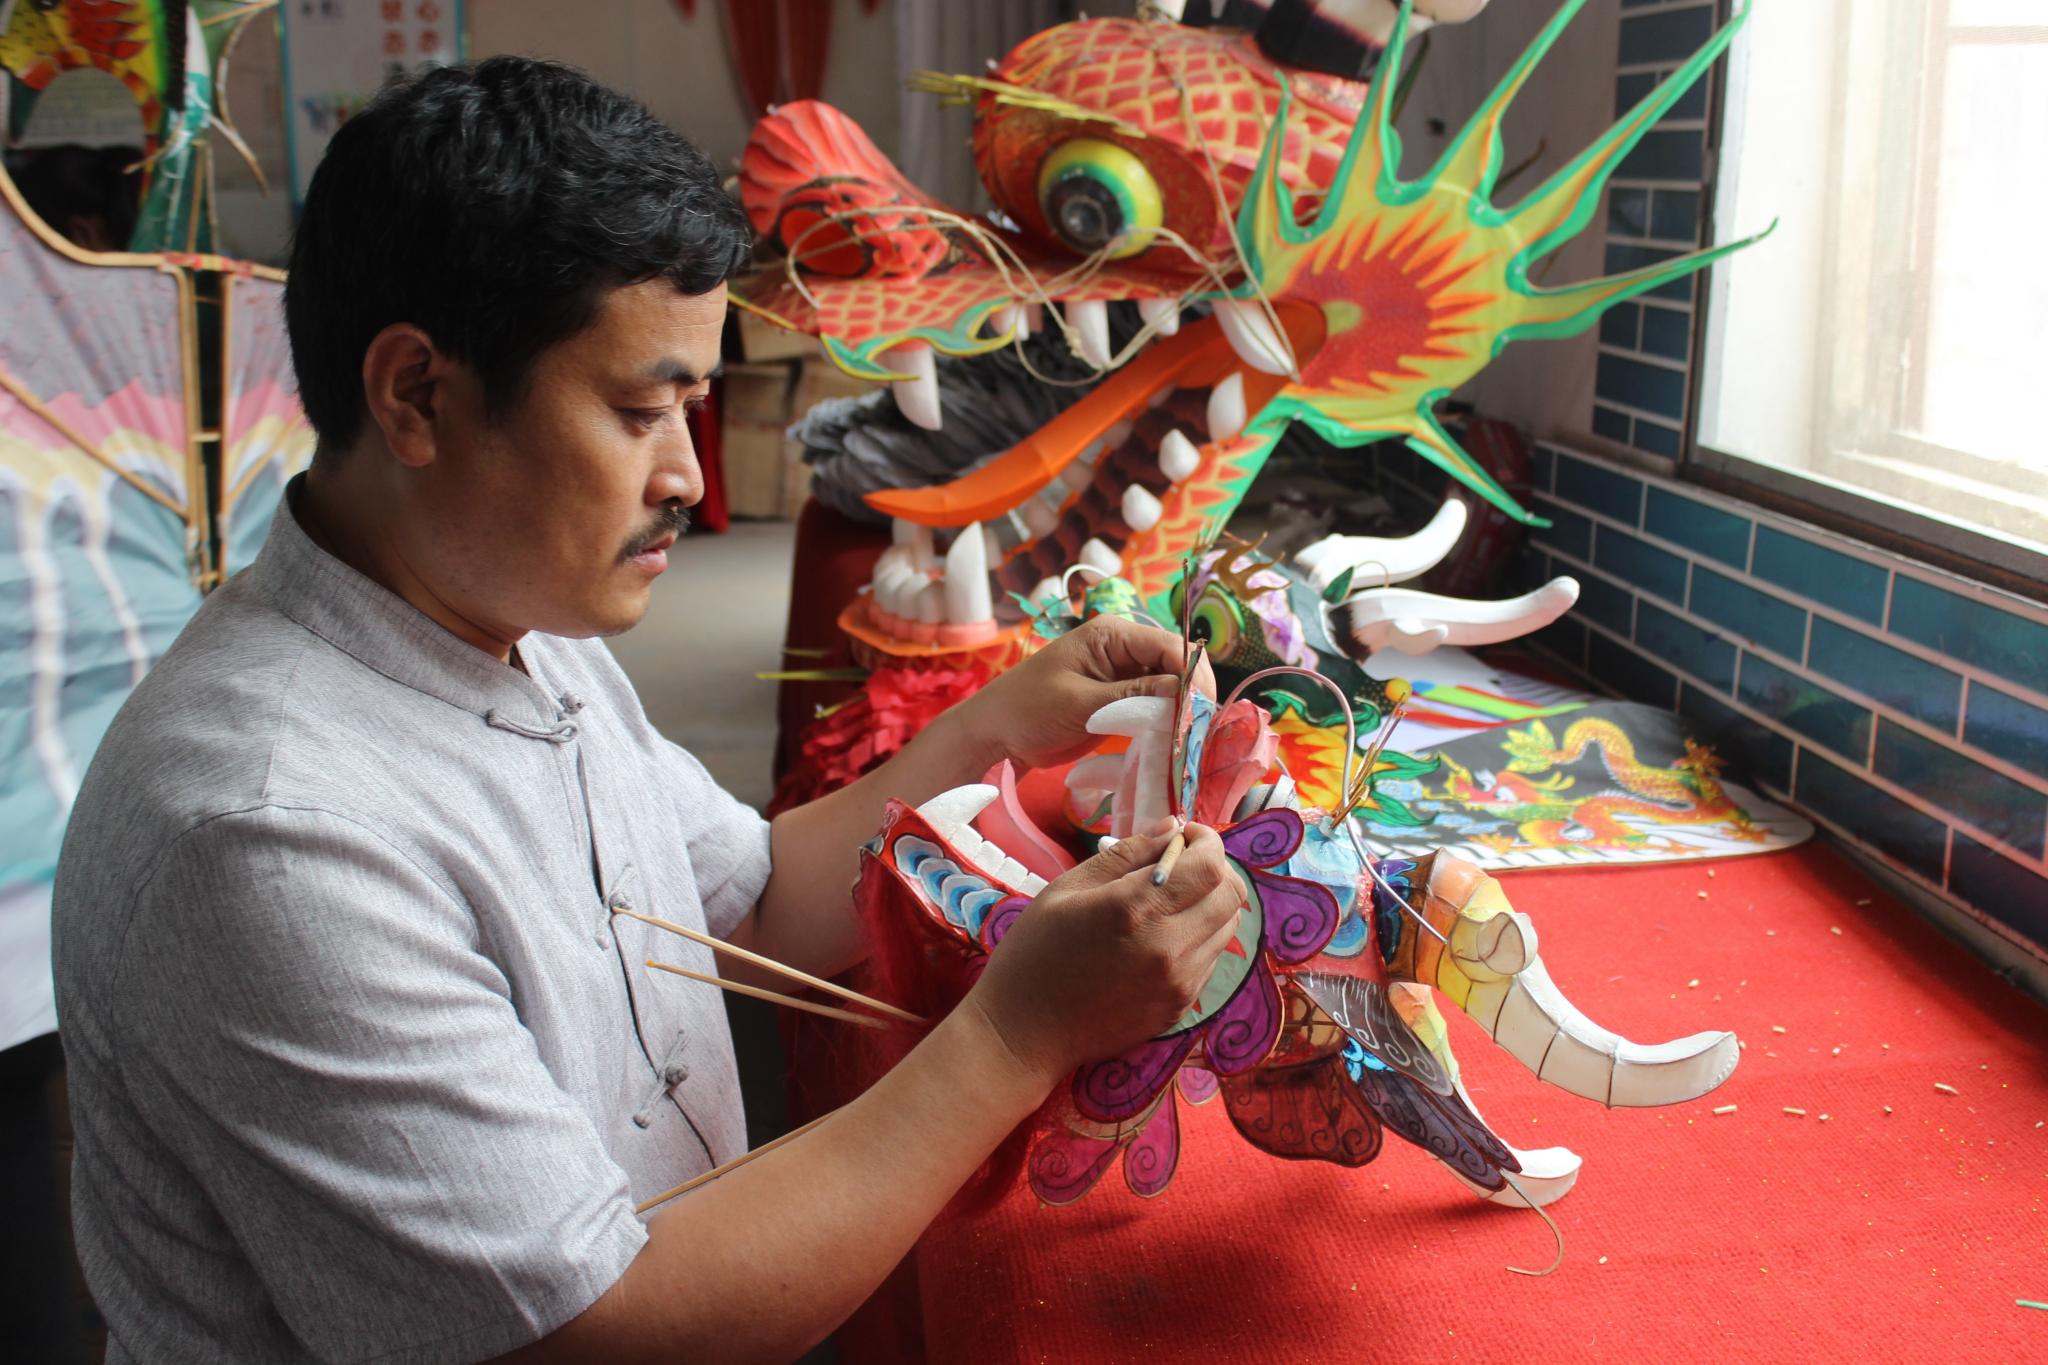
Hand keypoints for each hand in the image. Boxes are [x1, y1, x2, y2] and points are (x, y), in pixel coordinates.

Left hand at [955, 615, 1217, 770]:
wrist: (996, 734)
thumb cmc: (1028, 709)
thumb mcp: (1081, 702)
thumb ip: (1134, 695)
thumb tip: (1185, 692)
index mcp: (1113, 635)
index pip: (1170, 647)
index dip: (1193, 676)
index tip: (1204, 712)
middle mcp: (1124, 650)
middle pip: (1176, 668)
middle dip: (1191, 698)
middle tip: (1201, 735)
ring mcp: (1124, 677)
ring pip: (1171, 691)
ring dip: (1181, 715)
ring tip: (1193, 744)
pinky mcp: (1122, 703)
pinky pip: (1155, 710)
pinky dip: (1166, 726)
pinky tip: (1175, 746)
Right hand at [963, 824, 1243, 1086]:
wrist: (1025, 1033)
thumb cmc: (1035, 952)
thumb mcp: (1068, 888)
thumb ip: (1126, 855)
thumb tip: (1171, 828)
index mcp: (1136, 909)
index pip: (1210, 865)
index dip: (1205, 841)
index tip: (1183, 837)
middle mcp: (1169, 947)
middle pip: (1231, 895)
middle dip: (1215, 869)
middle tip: (1181, 866)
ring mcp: (1180, 982)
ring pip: (1228, 927)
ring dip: (1209, 904)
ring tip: (1170, 902)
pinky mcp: (1180, 1006)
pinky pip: (1211, 959)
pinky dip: (1199, 937)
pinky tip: (1162, 938)